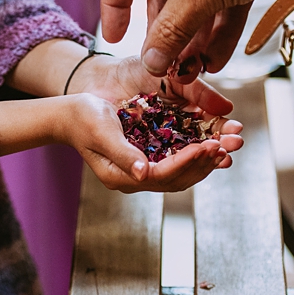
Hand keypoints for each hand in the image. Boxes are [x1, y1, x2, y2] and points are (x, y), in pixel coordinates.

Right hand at [60, 92, 241, 192]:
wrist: (70, 114)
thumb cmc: (82, 117)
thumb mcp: (100, 130)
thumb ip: (122, 153)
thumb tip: (144, 173)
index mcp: (120, 175)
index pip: (161, 175)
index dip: (186, 162)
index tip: (206, 146)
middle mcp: (133, 177)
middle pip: (175, 180)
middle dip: (201, 164)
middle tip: (223, 147)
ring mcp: (141, 170)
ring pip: (179, 175)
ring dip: (203, 163)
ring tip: (223, 147)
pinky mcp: (147, 159)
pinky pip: (176, 163)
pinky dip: (195, 156)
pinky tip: (210, 144)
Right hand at [100, 0, 293, 78]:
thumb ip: (169, 32)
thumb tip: (150, 64)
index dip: (114, 7)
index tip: (116, 38)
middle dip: (168, 33)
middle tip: (169, 65)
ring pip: (193, 0)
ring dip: (193, 36)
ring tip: (196, 69)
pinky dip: (217, 27)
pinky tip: (218, 59)